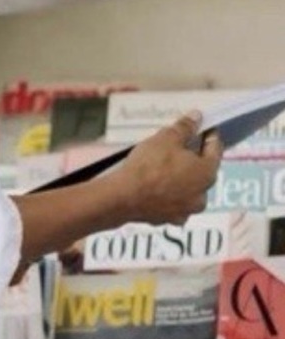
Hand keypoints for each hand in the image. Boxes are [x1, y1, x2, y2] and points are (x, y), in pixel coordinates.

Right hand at [118, 111, 222, 225]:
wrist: (122, 198)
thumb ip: (185, 127)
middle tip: (180, 150)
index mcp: (207, 173)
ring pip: (187, 192)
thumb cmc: (148, 167)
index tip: (204, 130)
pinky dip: (166, 198)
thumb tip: (196, 118)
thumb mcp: (166, 138)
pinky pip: (170, 205)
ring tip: (165, 172)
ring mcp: (184, 211)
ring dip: (180, 182)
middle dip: (193, 161)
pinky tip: (155, 190)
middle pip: (201, 173)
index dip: (209, 136)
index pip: (215, 149)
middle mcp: (201, 195)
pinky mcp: (165, 220)